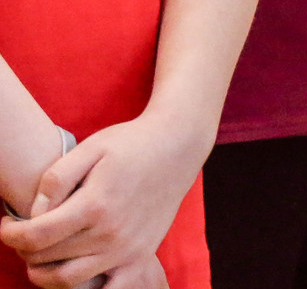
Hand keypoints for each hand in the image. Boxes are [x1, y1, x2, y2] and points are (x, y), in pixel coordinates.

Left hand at [0, 116, 203, 288]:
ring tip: (42, 254)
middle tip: (23, 235)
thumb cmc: (131, 143)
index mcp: (95, 205)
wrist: (178, 146)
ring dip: (44, 273)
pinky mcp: (142, 255)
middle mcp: (111, 233)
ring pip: (69, 280)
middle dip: (24, 249)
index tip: (6, 224)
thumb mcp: (90, 147)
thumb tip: (34, 211)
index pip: (36, 236)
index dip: (11, 234)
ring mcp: (128, 248)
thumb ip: (56, 179)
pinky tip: (74, 272)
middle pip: (48, 259)